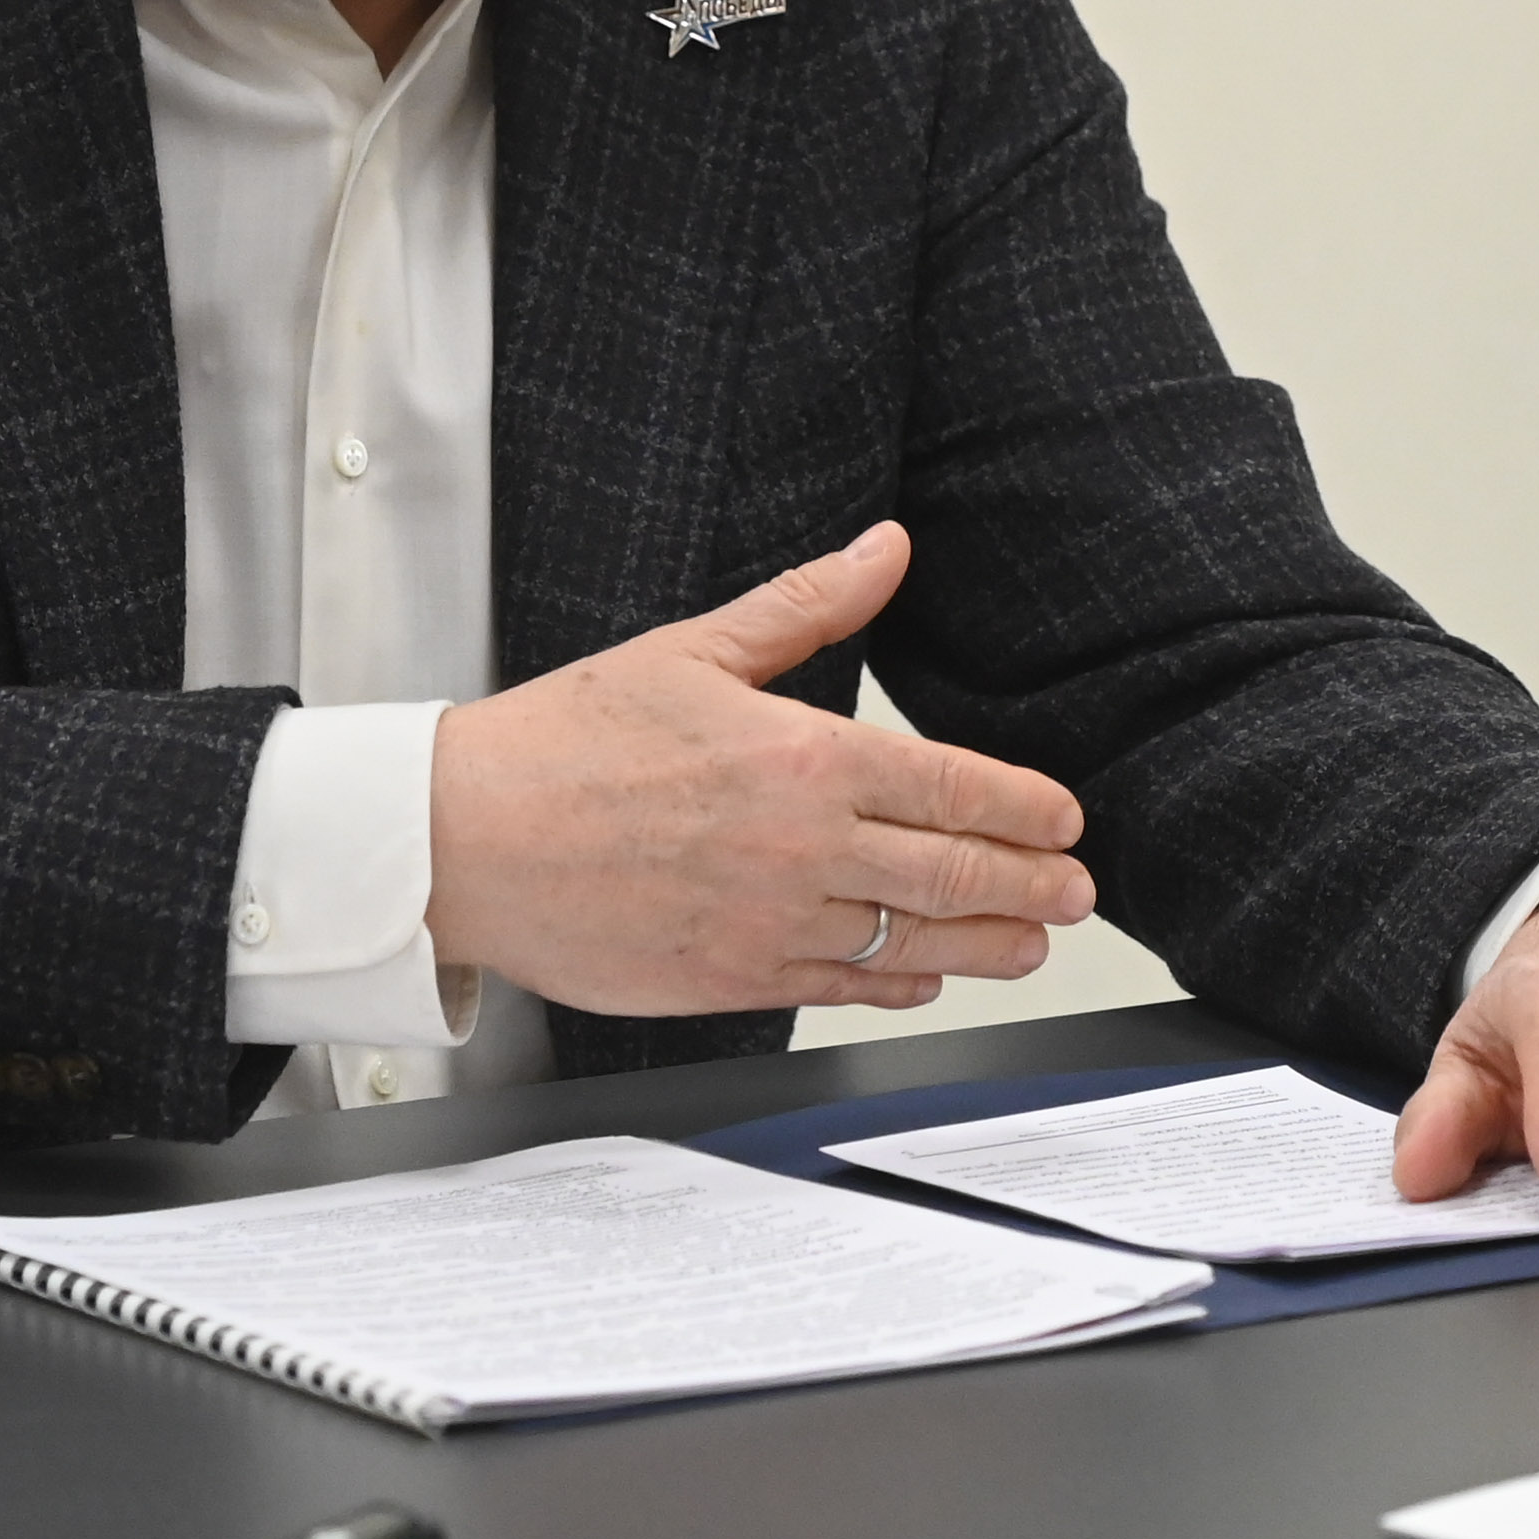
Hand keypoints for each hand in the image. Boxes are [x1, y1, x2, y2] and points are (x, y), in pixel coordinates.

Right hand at [424, 523, 1092, 1017]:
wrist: (462, 842)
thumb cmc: (561, 745)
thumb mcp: (693, 650)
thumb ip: (809, 604)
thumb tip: (886, 548)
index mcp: (802, 757)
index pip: (953, 787)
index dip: (1024, 808)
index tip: (1064, 818)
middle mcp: (800, 849)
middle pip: (954, 875)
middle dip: (1032, 886)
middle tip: (1076, 892)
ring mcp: (769, 926)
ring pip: (910, 944)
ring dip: (986, 946)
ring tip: (1030, 944)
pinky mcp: (732, 982)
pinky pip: (841, 990)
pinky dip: (895, 986)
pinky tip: (922, 979)